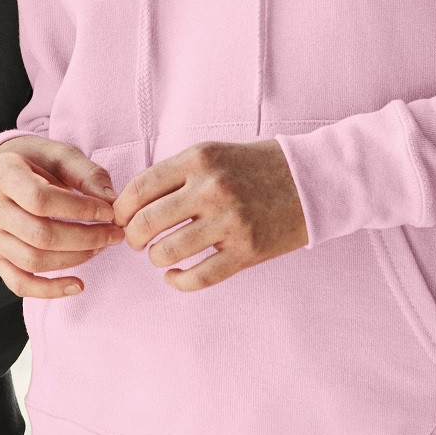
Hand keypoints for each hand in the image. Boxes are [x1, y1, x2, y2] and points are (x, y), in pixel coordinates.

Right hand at [0, 135, 124, 298]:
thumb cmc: (34, 161)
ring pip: (33, 261)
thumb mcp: (59, 154)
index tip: (109, 211)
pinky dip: (50, 290)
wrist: (1, 173)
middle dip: (85, 238)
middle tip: (113, 234)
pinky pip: (20, 283)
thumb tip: (111, 200)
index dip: (80, 209)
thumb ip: (86, 174)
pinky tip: (78, 284)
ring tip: (100, 247)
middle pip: (39, 235)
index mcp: (2, 174)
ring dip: (75, 259)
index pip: (40, 200)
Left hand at [114, 140, 307, 291]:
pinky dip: (178, 281)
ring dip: (155, 258)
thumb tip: (131, 202)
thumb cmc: (257, 166)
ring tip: (160, 255)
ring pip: (167, 252)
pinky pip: (199, 277)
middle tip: (136, 241)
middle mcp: (212, 188)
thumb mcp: (214, 154)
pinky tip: (174, 276)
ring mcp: (230, 221)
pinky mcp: (248, 250)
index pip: (139, 189)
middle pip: (146, 223)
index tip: (121, 219)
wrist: (314, 179)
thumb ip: (175, 173)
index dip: (121, 210)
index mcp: (199, 159)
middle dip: (132, 237)